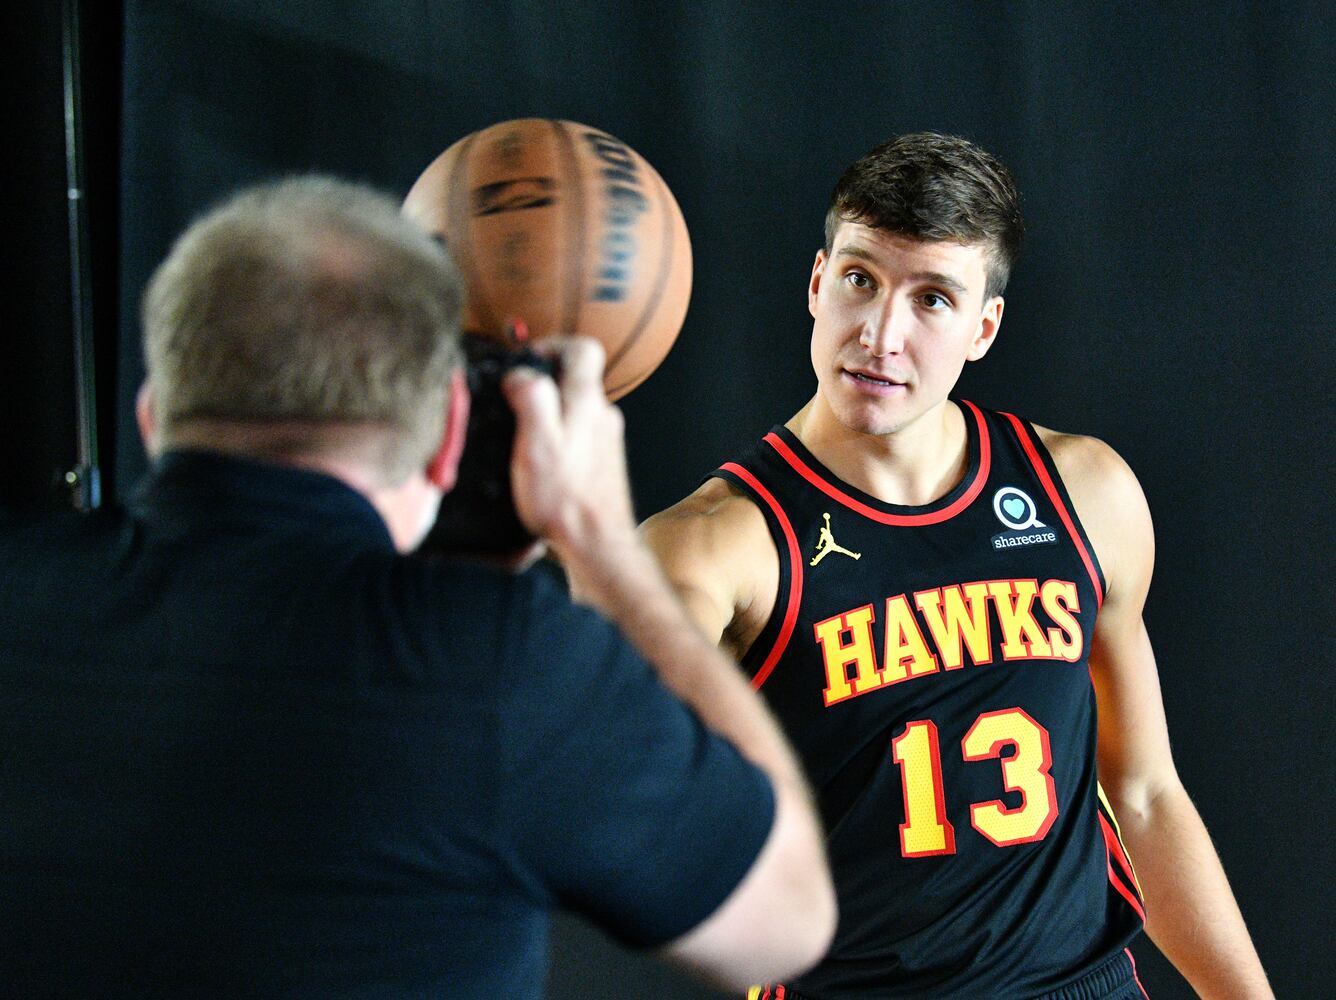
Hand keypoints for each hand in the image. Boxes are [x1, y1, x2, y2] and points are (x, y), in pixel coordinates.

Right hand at [502, 337, 636, 563]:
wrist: (596, 543)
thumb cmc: (566, 499)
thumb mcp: (536, 442)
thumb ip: (531, 398)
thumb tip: (521, 374)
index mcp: (586, 402)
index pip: (583, 348)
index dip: (552, 346)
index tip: (527, 362)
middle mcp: (603, 416)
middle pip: (576, 379)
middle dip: (543, 384)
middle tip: (514, 403)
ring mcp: (606, 440)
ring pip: (576, 410)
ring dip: (550, 415)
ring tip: (523, 439)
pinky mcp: (603, 463)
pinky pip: (578, 437)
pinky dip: (558, 441)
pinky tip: (541, 465)